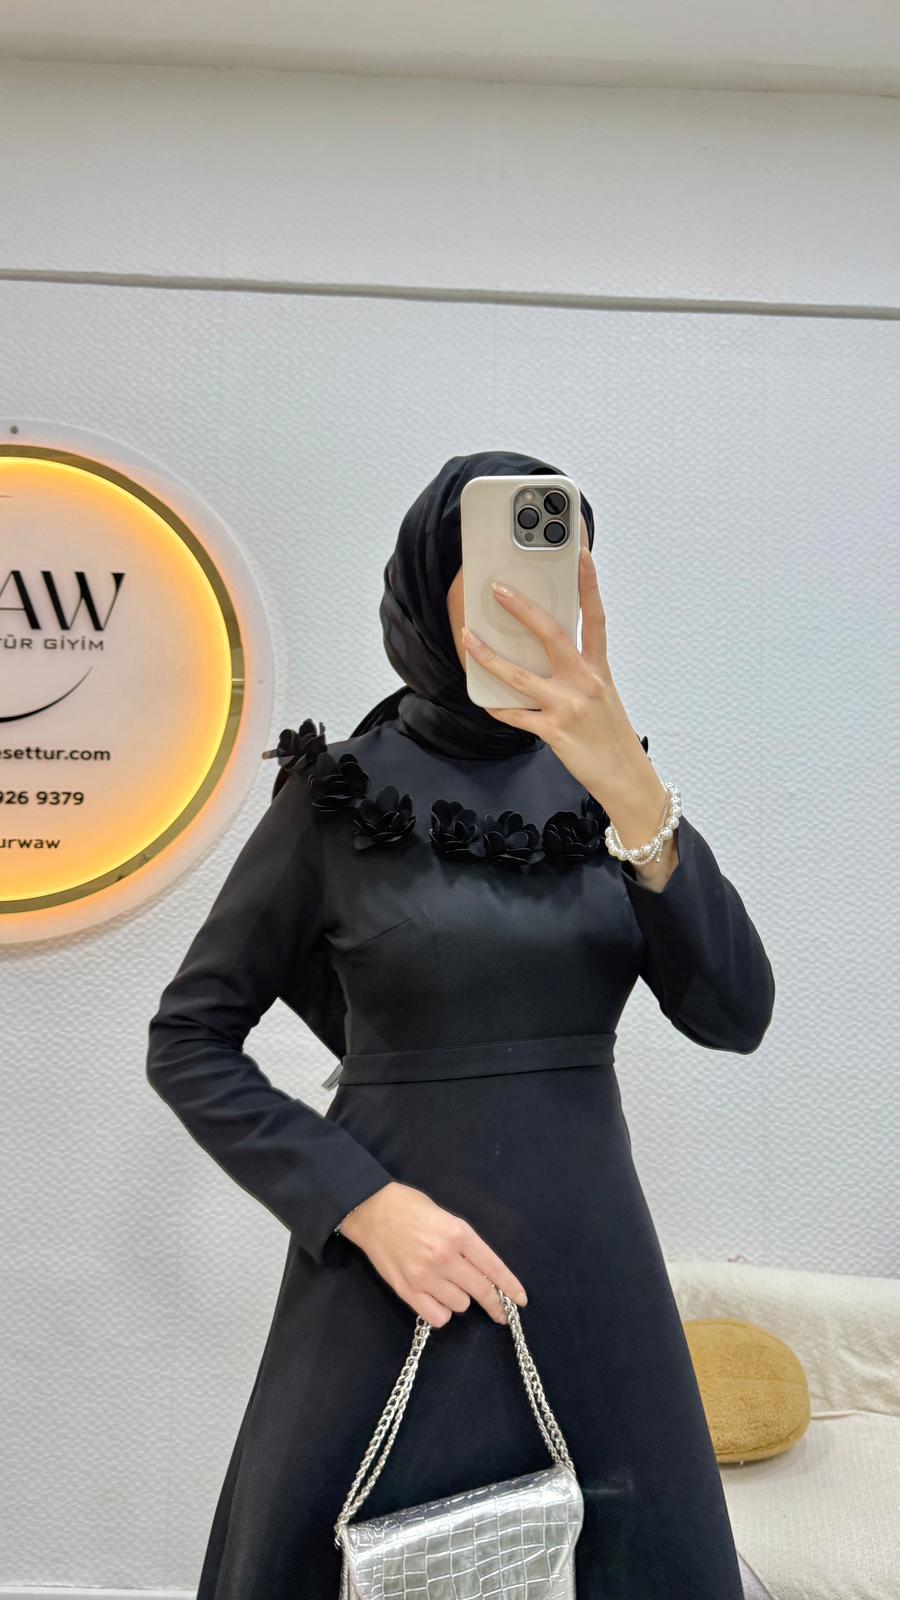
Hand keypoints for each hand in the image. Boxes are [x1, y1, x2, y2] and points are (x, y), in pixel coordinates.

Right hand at [338, 1181, 528, 1328]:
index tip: (520, 1301)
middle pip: (481, 1291)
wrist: (371, 1210)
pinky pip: (437, 1317)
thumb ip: (465, 1244)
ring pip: (460, 1305)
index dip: (510, 1287)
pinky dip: (440, 1312)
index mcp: (458, 1233)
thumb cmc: (411, 1207)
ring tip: (446, 1284)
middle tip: (498, 1311)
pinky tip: (435, 1299)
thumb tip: (484, 1272)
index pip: (493, 1267)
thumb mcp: (446, 1216)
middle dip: (494, 1304)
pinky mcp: (407, 1291)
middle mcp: (445, 1257)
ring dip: (459, 1299)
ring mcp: (425, 1276)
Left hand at [461, 547, 668, 855]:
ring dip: (490, 656)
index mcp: (600, 669)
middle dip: (523, 609)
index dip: (588, 582)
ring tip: (468, 638)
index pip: (595, 616)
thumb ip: (580, 672)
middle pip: (552, 635)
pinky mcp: (554, 732)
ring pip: (521, 676)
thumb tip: (549, 649)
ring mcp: (568, 707)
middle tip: (498, 588)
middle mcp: (585, 682)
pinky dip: (498, 707)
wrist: (627, 778)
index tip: (580, 551)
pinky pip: (516, 716)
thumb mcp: (603, 696)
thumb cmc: (612, 735)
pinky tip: (483, 698)